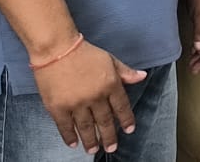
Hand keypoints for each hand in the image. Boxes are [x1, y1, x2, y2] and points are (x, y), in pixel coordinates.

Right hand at [32, 39, 146, 153]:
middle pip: (105, 121)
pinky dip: (70, 136)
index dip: (126, 120)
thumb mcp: (109, 59)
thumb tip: (142, 76)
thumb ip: (125, 72)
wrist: (57, 49)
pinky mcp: (58, 108)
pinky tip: (73, 143)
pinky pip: (65, 126)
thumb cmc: (84, 53)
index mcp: (111, 84)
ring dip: (91, 140)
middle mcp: (96, 96)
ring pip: (86, 127)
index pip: (122, 107)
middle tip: (112, 148)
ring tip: (93, 150)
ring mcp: (77, 103)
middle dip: (109, 136)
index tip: (129, 130)